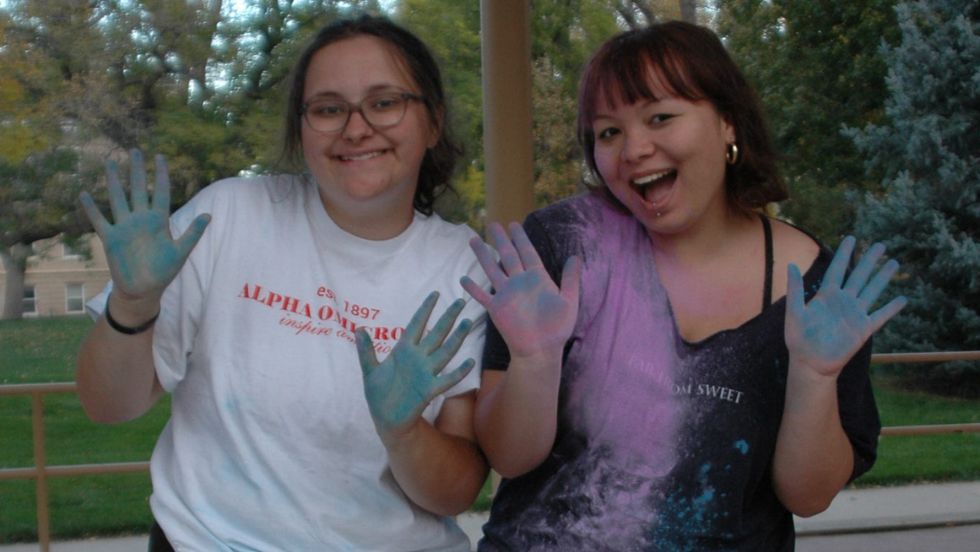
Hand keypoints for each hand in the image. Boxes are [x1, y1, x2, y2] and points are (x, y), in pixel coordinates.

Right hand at [79, 150, 209, 301]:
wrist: (143, 289)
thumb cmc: (164, 271)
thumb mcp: (181, 252)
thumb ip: (193, 233)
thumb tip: (209, 215)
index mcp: (159, 221)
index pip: (161, 193)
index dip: (161, 175)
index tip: (160, 157)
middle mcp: (141, 220)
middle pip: (139, 189)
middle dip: (137, 170)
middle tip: (135, 150)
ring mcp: (125, 227)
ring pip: (118, 199)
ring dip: (114, 182)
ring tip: (110, 163)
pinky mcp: (110, 238)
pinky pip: (99, 220)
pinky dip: (92, 208)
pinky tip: (85, 193)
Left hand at [356, 292, 475, 438]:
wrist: (385, 419)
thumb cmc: (378, 394)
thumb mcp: (369, 371)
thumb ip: (366, 351)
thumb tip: (359, 329)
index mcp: (403, 350)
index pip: (416, 324)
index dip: (425, 310)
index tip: (435, 294)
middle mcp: (418, 358)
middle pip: (436, 333)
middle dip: (448, 317)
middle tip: (460, 301)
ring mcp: (426, 373)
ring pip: (445, 351)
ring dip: (456, 338)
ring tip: (467, 322)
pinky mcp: (429, 390)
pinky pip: (447, 379)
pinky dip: (458, 372)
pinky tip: (469, 362)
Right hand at [461, 222, 579, 360]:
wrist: (541, 350)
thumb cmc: (557, 329)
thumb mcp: (569, 301)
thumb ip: (570, 279)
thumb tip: (576, 256)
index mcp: (537, 279)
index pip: (527, 252)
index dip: (520, 238)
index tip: (514, 224)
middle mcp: (519, 283)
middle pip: (508, 255)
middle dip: (500, 240)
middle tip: (492, 223)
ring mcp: (506, 295)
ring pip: (492, 269)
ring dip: (483, 255)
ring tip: (473, 240)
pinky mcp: (496, 309)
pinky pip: (482, 296)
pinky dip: (473, 288)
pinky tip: (464, 279)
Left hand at [785, 236, 906, 377]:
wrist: (811, 362)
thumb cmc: (798, 338)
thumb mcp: (794, 311)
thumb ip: (795, 289)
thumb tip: (791, 264)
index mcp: (825, 295)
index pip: (837, 269)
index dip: (844, 254)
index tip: (851, 238)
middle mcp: (842, 301)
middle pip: (859, 276)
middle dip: (869, 260)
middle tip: (880, 244)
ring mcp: (854, 314)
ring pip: (872, 290)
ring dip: (883, 277)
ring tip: (894, 262)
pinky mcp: (863, 329)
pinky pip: (880, 316)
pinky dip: (891, 308)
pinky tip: (903, 299)